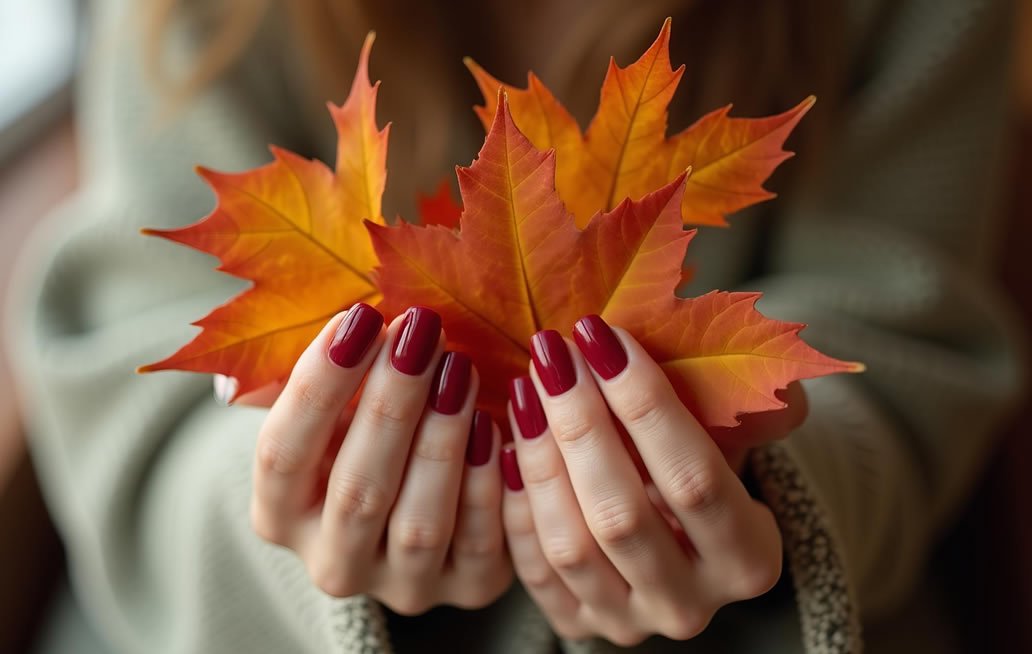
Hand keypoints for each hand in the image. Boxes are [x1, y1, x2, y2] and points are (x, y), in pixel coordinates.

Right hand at [250, 304, 511, 613]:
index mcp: (280, 515)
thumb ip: (287, 382)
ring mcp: (403, 585)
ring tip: (458, 368)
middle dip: (389, 404)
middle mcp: (334, 563)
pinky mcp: (469, 587)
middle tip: (420, 330)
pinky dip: (484, 485)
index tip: (357, 316)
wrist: (429, 489)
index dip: (318, 386)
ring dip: (439, 441)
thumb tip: (242, 381)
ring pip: (418, 525)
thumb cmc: (364, 428)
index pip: (281, 455)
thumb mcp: (322, 404)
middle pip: (356, 490)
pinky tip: (493, 424)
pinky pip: (480, 545)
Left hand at [500, 315, 796, 644]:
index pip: (693, 478)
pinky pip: (532, 568)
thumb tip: (776, 391)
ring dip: (539, 458)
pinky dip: (514, 504)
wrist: (677, 525)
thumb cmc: (709, 459)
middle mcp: (688, 606)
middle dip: (580, 423)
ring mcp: (627, 623)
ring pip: (569, 546)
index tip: (600, 335)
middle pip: (621, 515)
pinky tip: (501, 443)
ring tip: (524, 386)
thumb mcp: (745, 432)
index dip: (643, 404)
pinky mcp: (575, 623)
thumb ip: (762, 409)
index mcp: (748, 560)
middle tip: (549, 351)